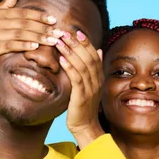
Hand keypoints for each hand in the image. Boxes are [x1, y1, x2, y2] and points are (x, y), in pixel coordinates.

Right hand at [0, 0, 64, 88]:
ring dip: (38, 37)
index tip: (53, 20)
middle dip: (43, 27)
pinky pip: (10, 45)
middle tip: (59, 32)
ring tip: (52, 40)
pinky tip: (35, 47)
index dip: (39, 16)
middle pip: (24, 23)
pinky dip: (23, 45)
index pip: (23, 13)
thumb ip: (6, 4)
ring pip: (20, 33)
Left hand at [56, 31, 104, 148]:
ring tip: (60, 41)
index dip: (86, 42)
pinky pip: (77, 79)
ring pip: (82, 65)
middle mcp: (97, 81)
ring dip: (70, 52)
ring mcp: (91, 88)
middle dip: (77, 43)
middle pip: (88, 57)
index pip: (93, 55)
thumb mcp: (90, 85)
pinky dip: (70, 67)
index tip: (76, 32)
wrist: (85, 126)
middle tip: (65, 32)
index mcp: (99, 77)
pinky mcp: (82, 96)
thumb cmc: (83, 106)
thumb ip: (93, 69)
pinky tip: (62, 59)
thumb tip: (98, 50)